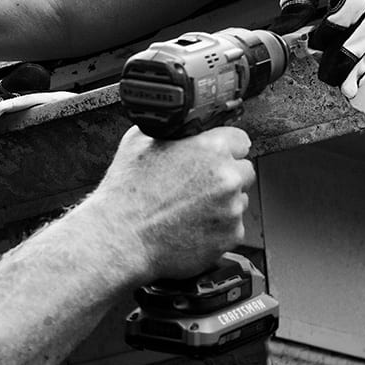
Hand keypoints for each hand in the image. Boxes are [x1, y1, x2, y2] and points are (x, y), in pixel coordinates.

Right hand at [96, 126, 253, 279]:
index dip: (224, 147)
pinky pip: (232, 226)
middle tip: (197, 185)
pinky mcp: (231, 236)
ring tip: (190, 208)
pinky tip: (191, 225)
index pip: (240, 140)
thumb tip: (182, 126)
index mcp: (210, 148)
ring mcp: (231, 209)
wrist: (121, 237)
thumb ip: (173, 130)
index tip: (215, 156)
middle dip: (225, 175)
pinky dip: (217, 226)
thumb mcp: (139, 141)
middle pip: (243, 170)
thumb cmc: (127, 193)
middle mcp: (226, 177)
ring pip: (239, 200)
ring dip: (222, 202)